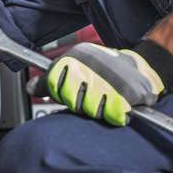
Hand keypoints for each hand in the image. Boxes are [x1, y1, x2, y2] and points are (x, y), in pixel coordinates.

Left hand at [31, 43, 167, 125]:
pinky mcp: (128, 93)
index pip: (54, 83)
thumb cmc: (104, 69)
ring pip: (91, 110)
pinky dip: (116, 114)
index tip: (69, 91)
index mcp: (76, 57)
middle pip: (72, 100)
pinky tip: (118, 103)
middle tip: (92, 94)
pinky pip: (113, 115)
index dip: (61, 93)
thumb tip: (31, 88)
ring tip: (106, 97)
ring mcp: (110, 79)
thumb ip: (50, 81)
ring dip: (99, 109)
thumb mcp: (74, 67)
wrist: (141, 66)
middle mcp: (92, 65)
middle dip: (81, 103)